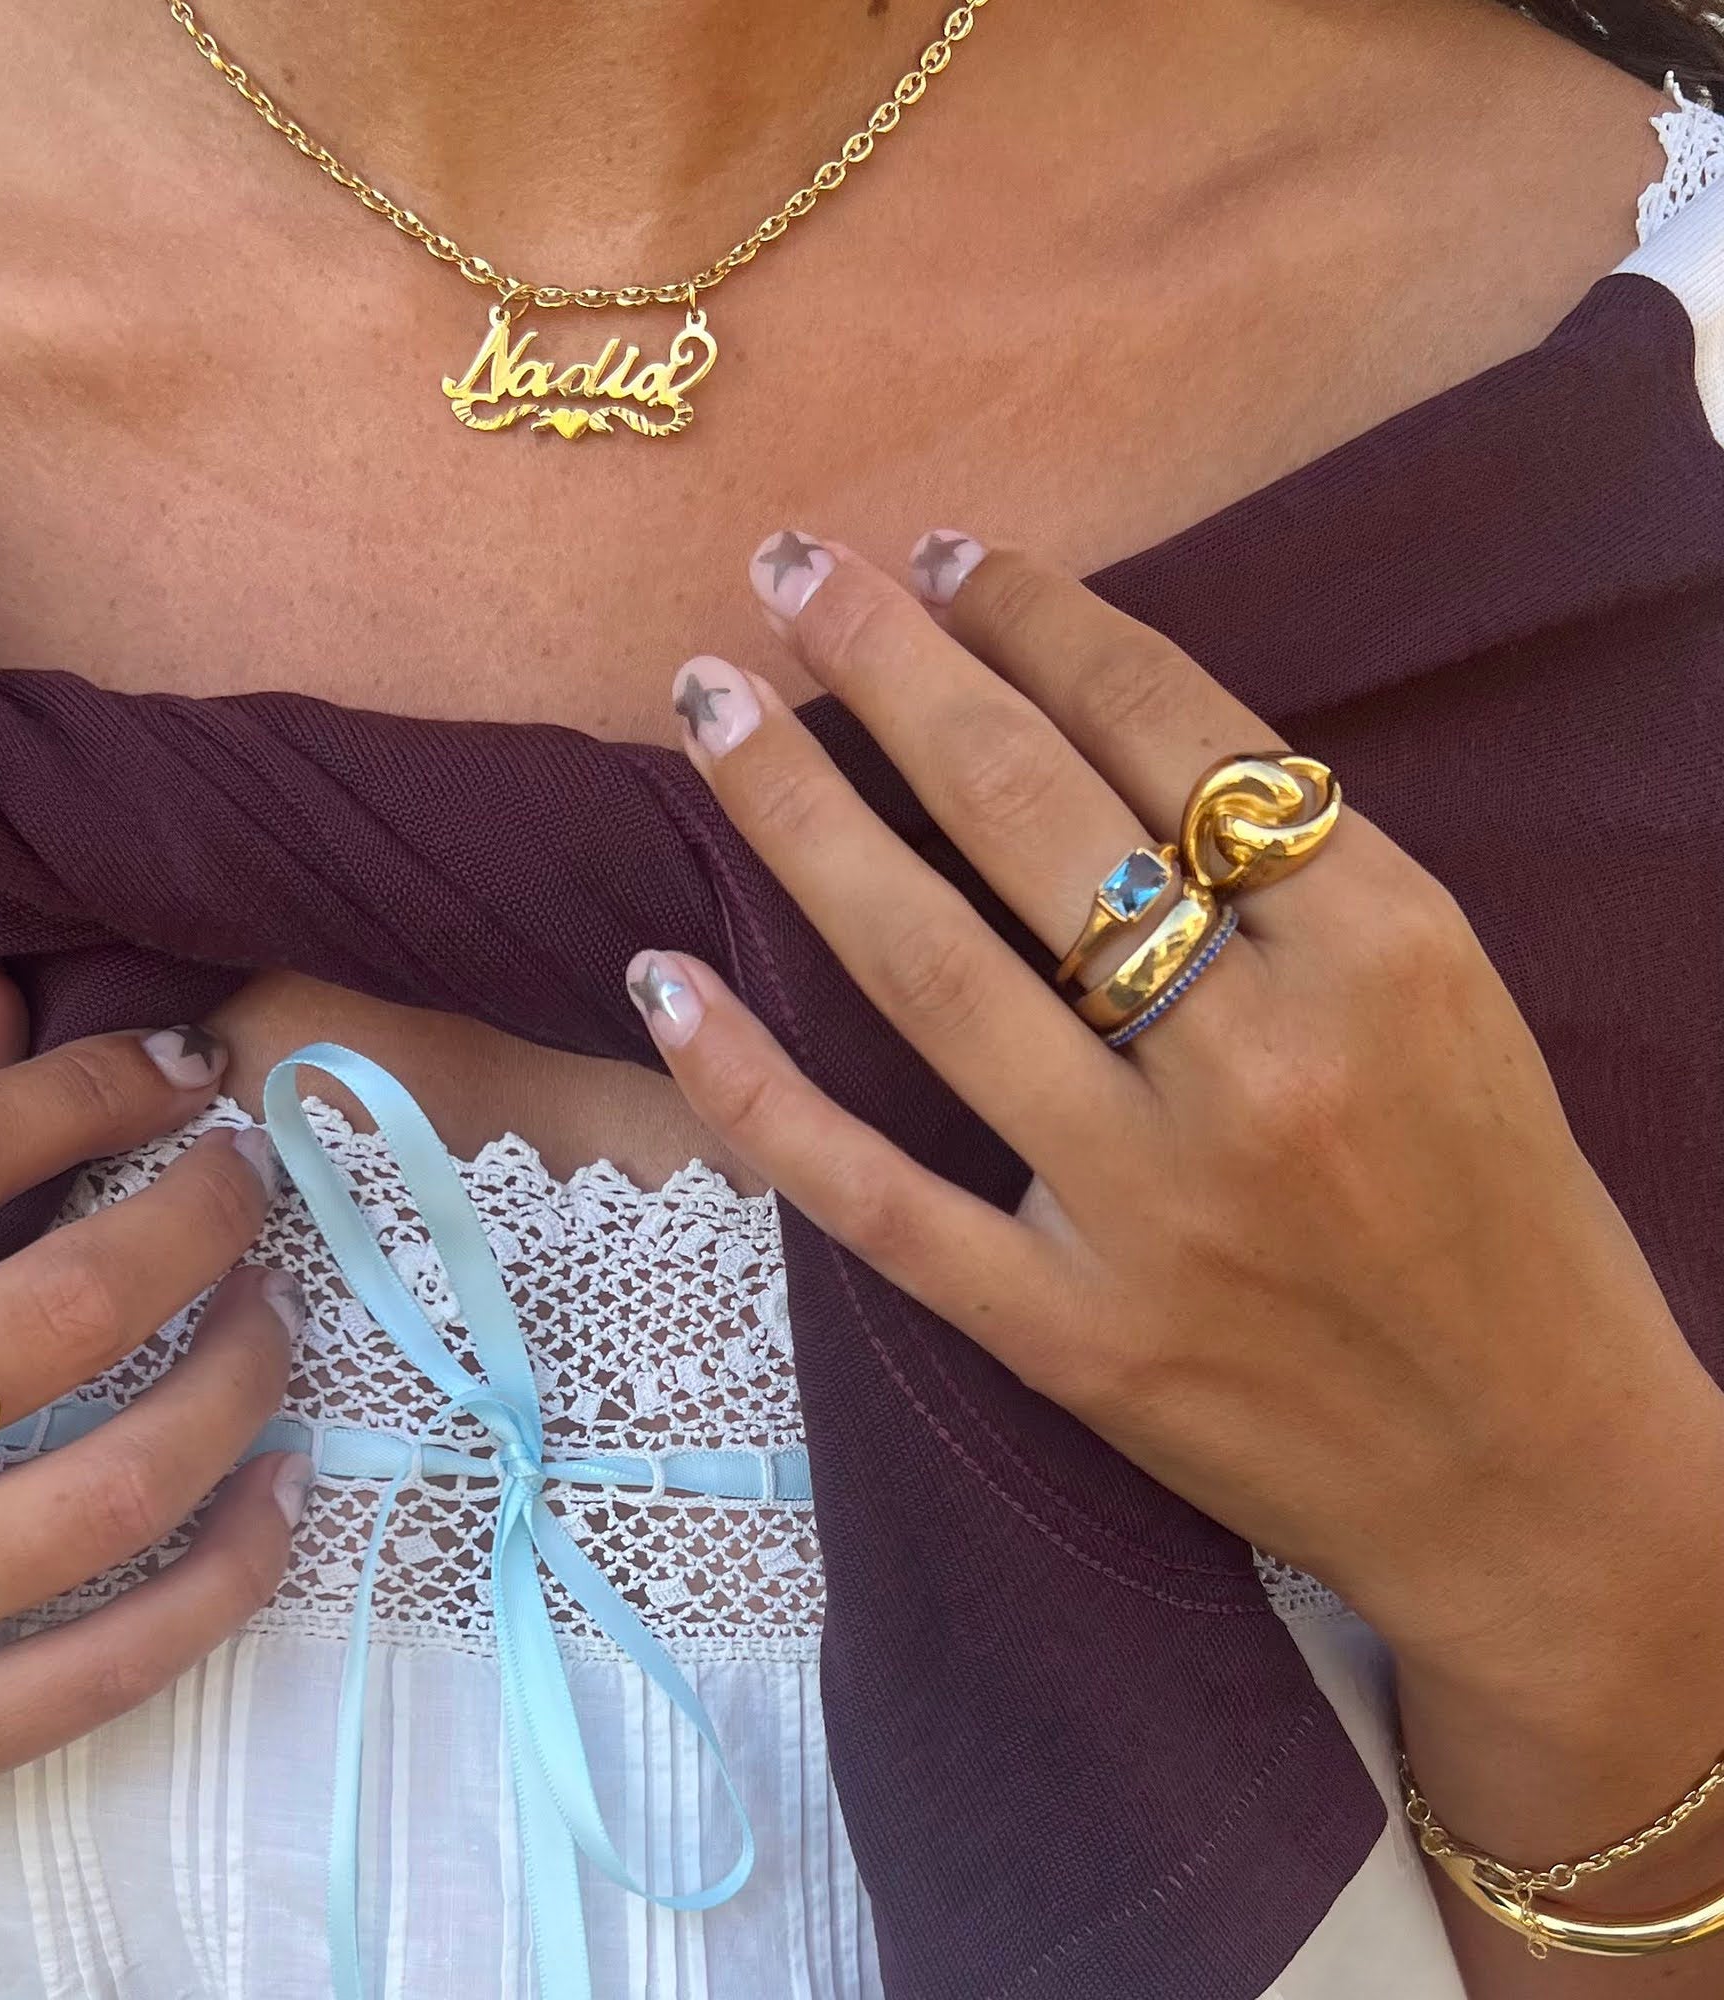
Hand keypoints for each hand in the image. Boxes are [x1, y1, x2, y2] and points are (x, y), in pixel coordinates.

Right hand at [0, 967, 307, 1876]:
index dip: (87, 1088)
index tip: (187, 1065)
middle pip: (55, 1314)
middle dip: (196, 1219)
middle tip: (248, 1178)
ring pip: (111, 1490)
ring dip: (237, 1382)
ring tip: (276, 1311)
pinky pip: (105, 1669)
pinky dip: (228, 1572)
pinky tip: (285, 1485)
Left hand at [629, 529, 1723, 1975]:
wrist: (1533, 1473)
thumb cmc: (1498, 1208)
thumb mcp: (1450, 995)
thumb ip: (1295, 873)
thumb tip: (1081, 717)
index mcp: (1386, 950)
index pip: (1177, 733)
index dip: (1044, 623)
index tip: (949, 555)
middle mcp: (1263, 1063)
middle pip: (1034, 820)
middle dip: (896, 672)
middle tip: (791, 567)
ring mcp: (1151, 1209)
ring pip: (931, 972)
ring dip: (798, 822)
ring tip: (708, 706)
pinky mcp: (1070, 1337)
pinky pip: (877, 1198)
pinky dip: (755, 1094)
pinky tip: (660, 982)